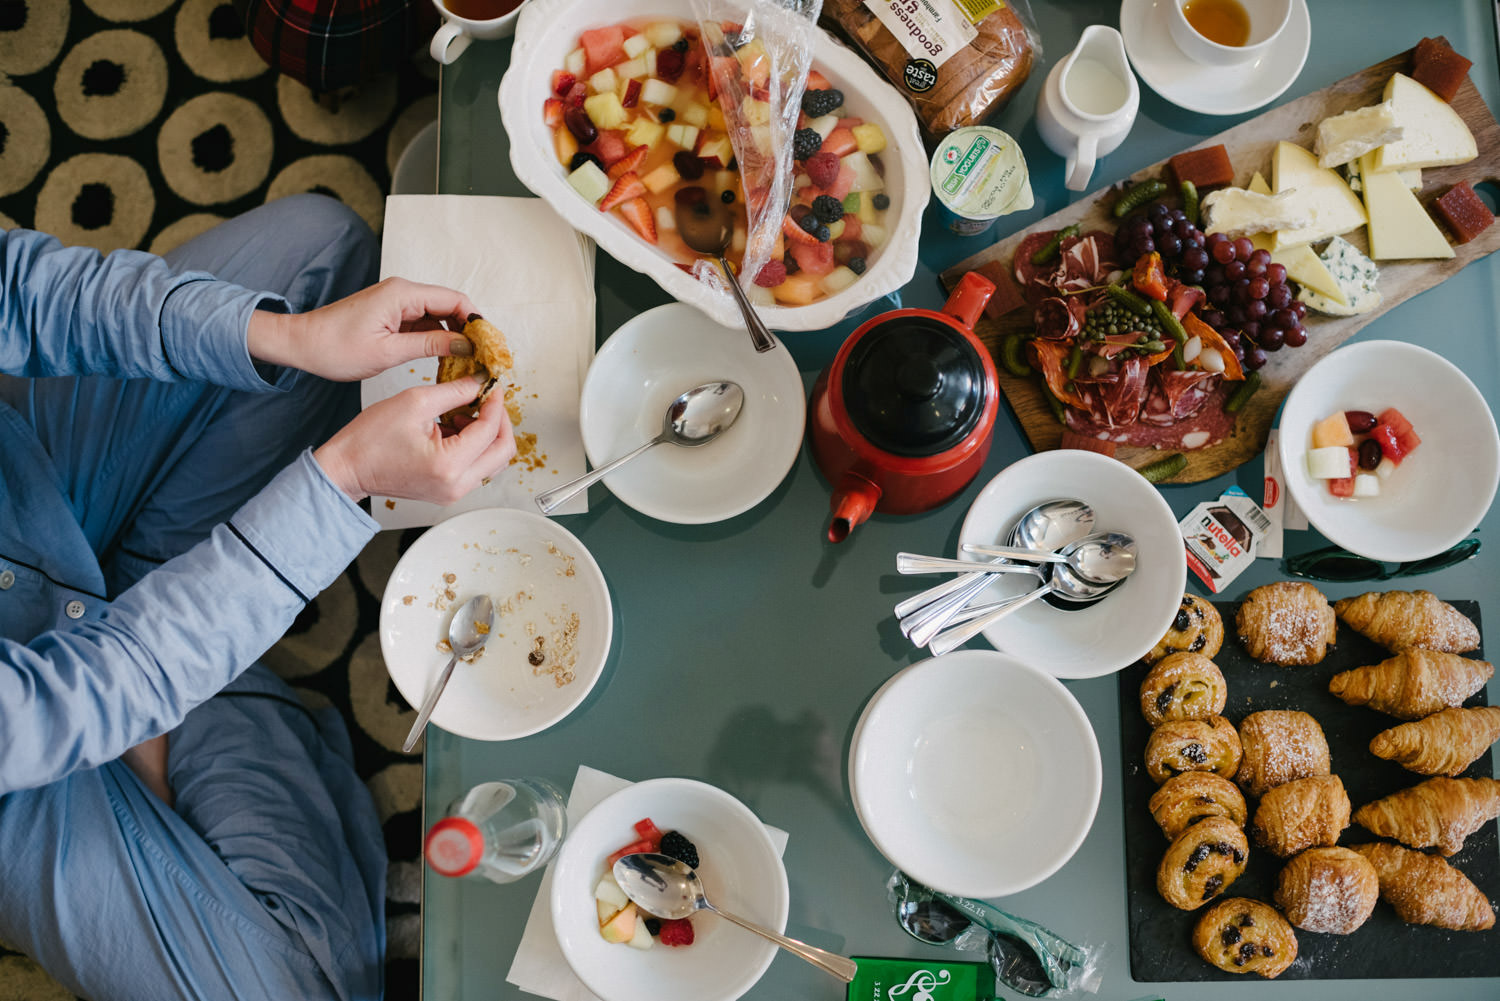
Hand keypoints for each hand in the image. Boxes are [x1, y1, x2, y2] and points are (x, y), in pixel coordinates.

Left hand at [248, 276, 478, 381]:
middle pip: (452, 305)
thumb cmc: (335, 347)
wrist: (301, 344)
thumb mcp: (388, 352)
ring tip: (468, 362)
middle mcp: (403, 292)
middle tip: (484, 357)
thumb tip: (465, 345)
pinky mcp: (392, 314)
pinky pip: (425, 322)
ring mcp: (397, 302)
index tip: (489, 345)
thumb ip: (430, 345)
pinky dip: (438, 339)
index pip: (456, 300)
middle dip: (471, 330)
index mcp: (403, 294)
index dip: (478, 322)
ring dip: (455, 336)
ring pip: (440, 315)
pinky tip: (445, 359)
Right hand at [313, 376, 516, 503]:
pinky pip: (477, 468)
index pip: (491, 430)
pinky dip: (474, 446)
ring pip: (493, 461)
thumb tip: (480, 383)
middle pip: (503, 452)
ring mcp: (454, 492)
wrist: (346, 468)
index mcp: (449, 465)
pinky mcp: (449, 491)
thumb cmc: (369, 440)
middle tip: (487, 398)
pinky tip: (455, 427)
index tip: (492, 385)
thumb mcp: (415, 402)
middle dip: (500, 421)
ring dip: (487, 434)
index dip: (496, 403)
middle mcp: (456, 485)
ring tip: (464, 412)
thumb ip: (455, 392)